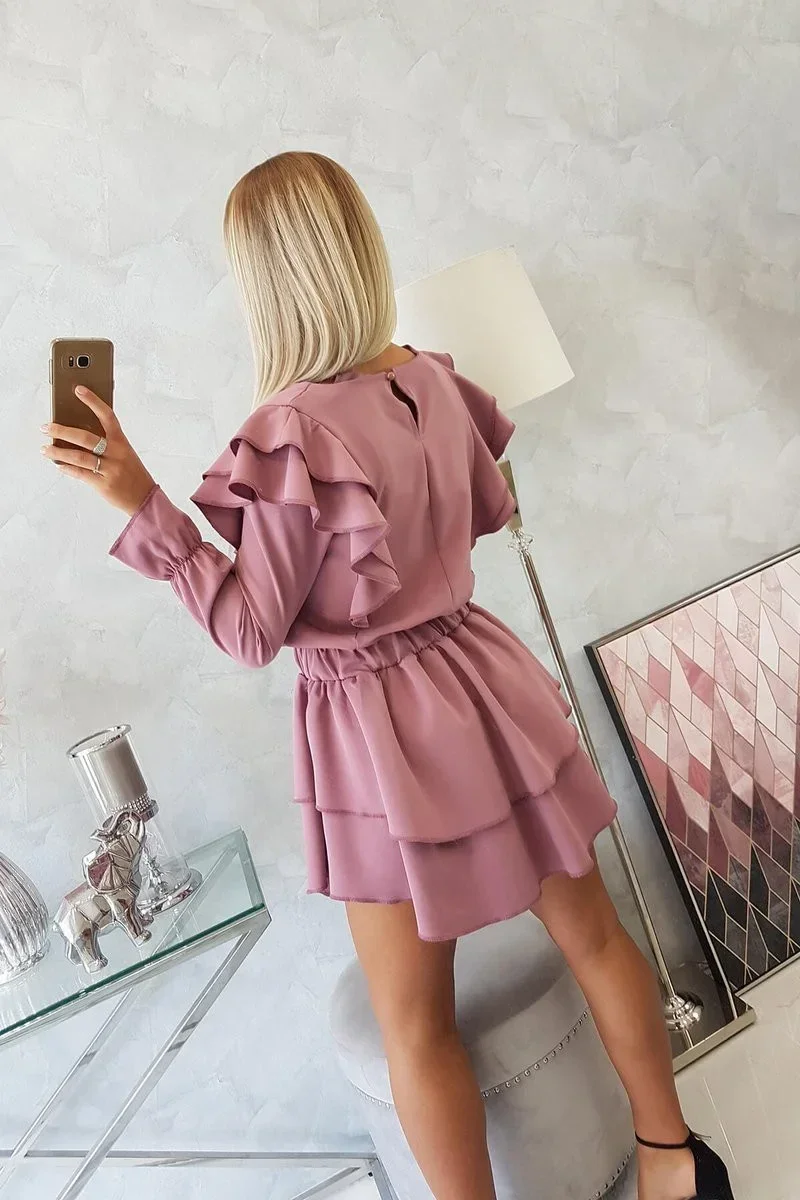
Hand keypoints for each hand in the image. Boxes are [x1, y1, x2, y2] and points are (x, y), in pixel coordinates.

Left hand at [41, 387, 155, 516]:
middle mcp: (116, 453)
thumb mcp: (124, 453)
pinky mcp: (103, 484)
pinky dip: (67, 469)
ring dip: (58, 452)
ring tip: (45, 449)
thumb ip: (106, 443)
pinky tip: (59, 465)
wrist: (145, 497)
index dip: (93, 401)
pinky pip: (80, 474)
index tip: (78, 390)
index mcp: (121, 442)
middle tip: (46, 427)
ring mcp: (110, 470)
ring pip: (79, 457)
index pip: (107, 416)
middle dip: (62, 431)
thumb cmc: (132, 472)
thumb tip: (76, 435)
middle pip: (85, 438)